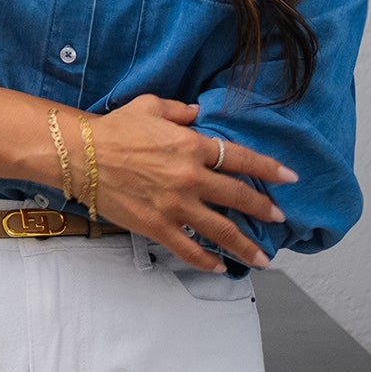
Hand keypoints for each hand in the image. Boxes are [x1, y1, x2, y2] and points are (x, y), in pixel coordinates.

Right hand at [85, 95, 297, 271]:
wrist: (81, 154)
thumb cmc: (115, 127)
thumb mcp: (149, 106)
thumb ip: (180, 111)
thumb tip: (198, 114)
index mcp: (191, 146)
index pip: (240, 158)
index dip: (269, 168)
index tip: (289, 177)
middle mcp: (190, 178)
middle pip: (239, 197)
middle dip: (264, 209)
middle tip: (278, 217)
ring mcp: (176, 206)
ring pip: (222, 231)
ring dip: (246, 246)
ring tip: (263, 258)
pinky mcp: (158, 226)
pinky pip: (190, 249)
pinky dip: (207, 260)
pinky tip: (219, 265)